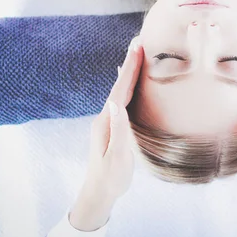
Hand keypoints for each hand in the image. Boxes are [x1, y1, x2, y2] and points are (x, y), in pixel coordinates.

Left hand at [70, 36, 143, 230]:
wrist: (98, 193)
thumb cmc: (111, 178)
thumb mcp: (117, 157)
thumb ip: (118, 130)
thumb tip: (116, 102)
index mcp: (107, 122)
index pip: (119, 90)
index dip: (129, 69)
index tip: (137, 49)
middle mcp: (105, 117)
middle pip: (118, 85)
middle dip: (129, 64)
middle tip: (139, 43)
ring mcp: (107, 121)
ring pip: (119, 90)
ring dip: (128, 72)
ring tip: (136, 55)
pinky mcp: (112, 126)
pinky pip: (122, 99)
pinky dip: (127, 85)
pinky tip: (127, 81)